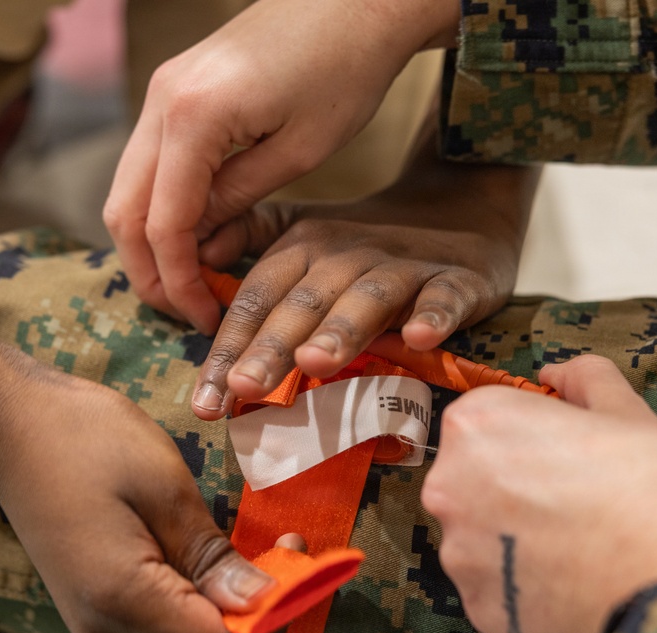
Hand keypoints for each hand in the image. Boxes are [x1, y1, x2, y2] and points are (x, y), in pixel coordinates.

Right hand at [0, 368, 279, 632]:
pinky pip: (164, 622)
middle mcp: (106, 629)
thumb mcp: (164, 488)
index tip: (304, 562)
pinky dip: (200, 598)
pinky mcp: (96, 606)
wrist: (11, 424)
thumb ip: (213, 556)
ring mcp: (96, 622)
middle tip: (287, 546)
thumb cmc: (88, 440)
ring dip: (231, 604)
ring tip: (256, 544)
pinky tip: (213, 554)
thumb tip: (265, 604)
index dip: (274, 619)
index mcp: (123, 601)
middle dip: (259, 611)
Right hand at [103, 0, 459, 334]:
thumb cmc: (345, 69)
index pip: (161, 224)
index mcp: (192, 118)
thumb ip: (237, 202)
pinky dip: (165, 207)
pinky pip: (152, 164)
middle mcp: (161, 101)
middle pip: (124, 210)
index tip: (203, 318)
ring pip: (129, 188)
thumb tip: (200, 247)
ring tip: (194, 281)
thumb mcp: (299, 152)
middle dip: (150, 270)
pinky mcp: (177, 91)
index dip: (178, 281)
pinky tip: (201, 235)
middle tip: (186, 310)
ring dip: (152, 241)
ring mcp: (163, 92)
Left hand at [190, 161, 540, 418]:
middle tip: (244, 388)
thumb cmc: (365, 241)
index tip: (205, 403)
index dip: (228, 349)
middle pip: (302, 303)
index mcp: (301, 248)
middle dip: (271, 347)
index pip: (255, 301)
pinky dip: (433, 315)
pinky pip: (444, 296)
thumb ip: (250, 240)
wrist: (459, 206)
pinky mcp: (456, 278)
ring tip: (316, 363)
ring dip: (341, 330)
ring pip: (367, 298)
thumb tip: (196, 257)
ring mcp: (401, 266)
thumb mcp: (303, 232)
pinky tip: (420, 337)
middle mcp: (344, 255)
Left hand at [421, 355, 656, 632]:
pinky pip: (494, 585)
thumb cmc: (651, 488)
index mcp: (474, 423)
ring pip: (481, 535)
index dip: (532, 436)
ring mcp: (457, 549)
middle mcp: (447, 484)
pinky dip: (521, 584)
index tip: (567, 455)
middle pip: (473, 478)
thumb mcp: (624, 410)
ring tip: (576, 544)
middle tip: (574, 502)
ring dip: (514, 537)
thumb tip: (558, 372)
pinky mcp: (474, 602)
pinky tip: (568, 579)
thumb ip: (581, 379)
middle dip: (514, 486)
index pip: (489, 421)